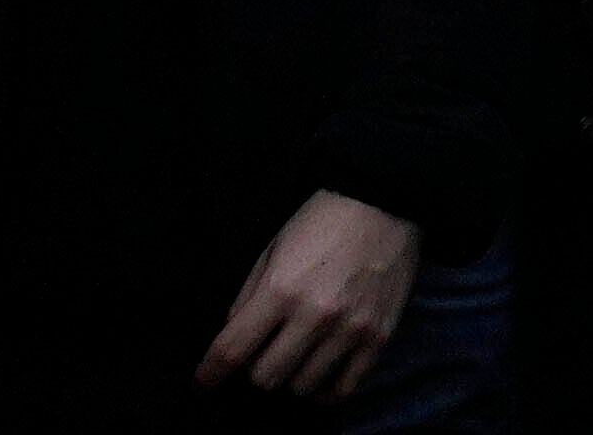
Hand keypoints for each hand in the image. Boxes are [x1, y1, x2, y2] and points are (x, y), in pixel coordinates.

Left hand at [196, 188, 415, 400]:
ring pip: (303, 387)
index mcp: (281, 290)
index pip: (231, 350)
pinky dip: (326, 391)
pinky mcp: (379, 336)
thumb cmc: (323, 221)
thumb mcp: (273, 249)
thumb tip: (234, 339)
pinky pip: (345, 388)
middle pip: (266, 377)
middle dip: (255, 370)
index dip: (210, 373)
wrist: (387, 201)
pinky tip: (320, 375)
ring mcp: (350, 329)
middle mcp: (315, 315)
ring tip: (295, 361)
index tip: (205, 381)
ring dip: (291, 378)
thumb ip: (249, 298)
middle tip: (262, 357)